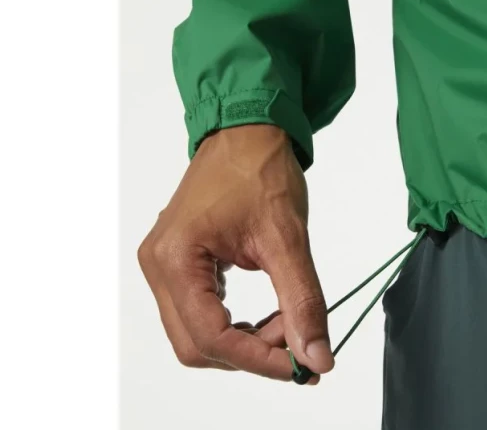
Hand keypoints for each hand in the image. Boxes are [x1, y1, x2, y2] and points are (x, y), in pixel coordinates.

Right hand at [138, 124, 333, 382]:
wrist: (246, 130)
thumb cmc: (260, 169)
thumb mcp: (286, 237)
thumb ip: (302, 301)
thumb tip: (316, 357)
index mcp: (176, 258)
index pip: (210, 337)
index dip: (258, 360)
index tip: (300, 368)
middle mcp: (159, 265)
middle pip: (197, 344)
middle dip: (251, 352)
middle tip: (297, 344)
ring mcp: (164, 263)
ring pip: (196, 332)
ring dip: (244, 339)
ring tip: (287, 322)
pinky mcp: (178, 260)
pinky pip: (198, 310)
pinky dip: (234, 322)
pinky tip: (266, 313)